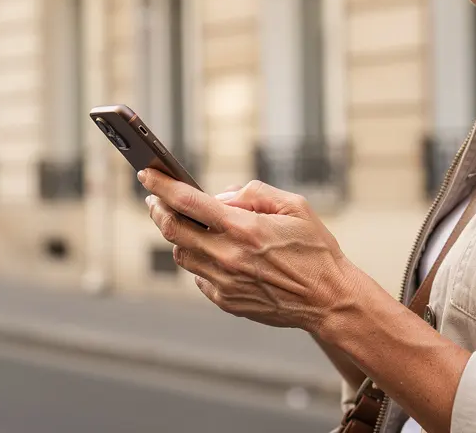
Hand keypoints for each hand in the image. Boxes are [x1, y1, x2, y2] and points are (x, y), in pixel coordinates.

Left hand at [138, 169, 362, 333]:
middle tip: (154, 198)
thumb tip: (219, 197)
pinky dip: (198, 260)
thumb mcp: (294, 206)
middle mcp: (229, 256)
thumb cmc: (316, 250)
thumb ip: (253, 194)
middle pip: (173, 229)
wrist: (329, 299)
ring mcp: (224, 282)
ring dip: (178, 235)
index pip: (188, 202)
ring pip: (182, 254)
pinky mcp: (226, 301)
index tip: (146, 174)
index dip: (162, 185)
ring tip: (183, 223)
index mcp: (244, 228)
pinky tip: (210, 252)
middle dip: (157, 209)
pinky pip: (198, 277)